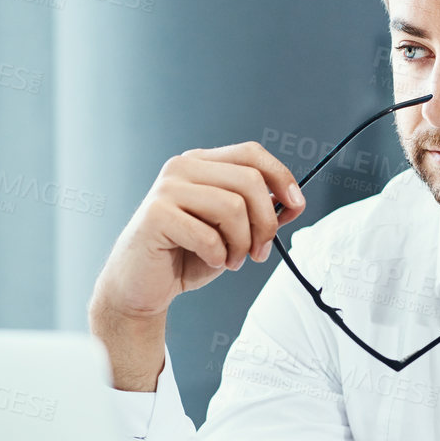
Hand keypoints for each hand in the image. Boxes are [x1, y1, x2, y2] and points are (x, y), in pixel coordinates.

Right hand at [89, 143, 304, 390]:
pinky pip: (208, 235)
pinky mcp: (156, 215)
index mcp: (202, 163)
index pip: (251, 153)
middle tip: (259, 251)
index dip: (281, 176)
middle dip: (265, 223)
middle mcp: (183, 168)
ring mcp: (167, 189)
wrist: (142, 286)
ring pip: (233, 207)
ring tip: (232, 259)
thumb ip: (258, 213)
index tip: (296, 205)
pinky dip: (217, 255)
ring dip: (242, 243)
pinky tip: (209, 260)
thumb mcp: (232, 231)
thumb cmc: (185, 255)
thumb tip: (292, 203)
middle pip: (249, 181)